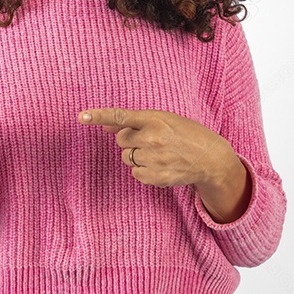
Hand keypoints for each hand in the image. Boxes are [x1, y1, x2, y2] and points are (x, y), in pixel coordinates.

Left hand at [78, 108, 236, 189]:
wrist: (211, 159)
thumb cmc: (187, 134)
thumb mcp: (164, 119)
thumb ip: (134, 122)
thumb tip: (105, 126)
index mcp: (155, 119)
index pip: (120, 116)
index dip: (98, 116)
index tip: (81, 116)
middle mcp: (152, 139)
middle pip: (120, 140)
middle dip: (129, 139)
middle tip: (149, 139)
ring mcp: (154, 160)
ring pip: (127, 157)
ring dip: (136, 155)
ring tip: (158, 153)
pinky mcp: (156, 177)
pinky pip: (135, 173)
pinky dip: (143, 170)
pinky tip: (160, 165)